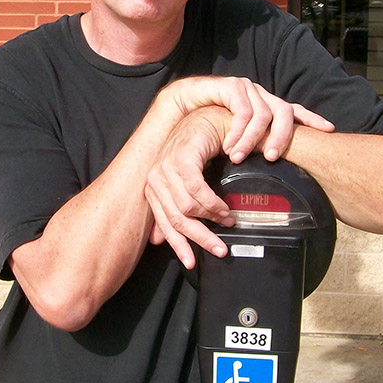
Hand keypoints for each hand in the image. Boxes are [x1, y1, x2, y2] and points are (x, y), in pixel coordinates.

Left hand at [145, 107, 236, 268]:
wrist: (207, 119)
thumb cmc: (198, 150)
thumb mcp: (184, 182)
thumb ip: (172, 207)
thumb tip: (158, 240)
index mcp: (153, 187)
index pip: (164, 224)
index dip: (179, 246)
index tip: (192, 263)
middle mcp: (155, 178)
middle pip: (177, 220)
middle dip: (201, 238)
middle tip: (220, 249)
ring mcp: (166, 167)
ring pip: (188, 208)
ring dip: (212, 218)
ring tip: (228, 220)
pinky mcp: (181, 158)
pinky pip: (197, 191)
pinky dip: (213, 203)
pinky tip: (225, 208)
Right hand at [158, 76, 333, 162]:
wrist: (182, 106)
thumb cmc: (209, 127)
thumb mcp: (238, 142)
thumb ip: (256, 151)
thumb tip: (277, 170)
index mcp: (268, 107)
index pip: (296, 111)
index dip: (312, 118)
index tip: (328, 129)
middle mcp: (262, 96)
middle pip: (285, 112)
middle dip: (282, 137)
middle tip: (271, 158)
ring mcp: (248, 90)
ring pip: (264, 114)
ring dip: (253, 139)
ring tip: (240, 156)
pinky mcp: (232, 87)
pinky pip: (243, 110)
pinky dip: (238, 130)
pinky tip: (229, 145)